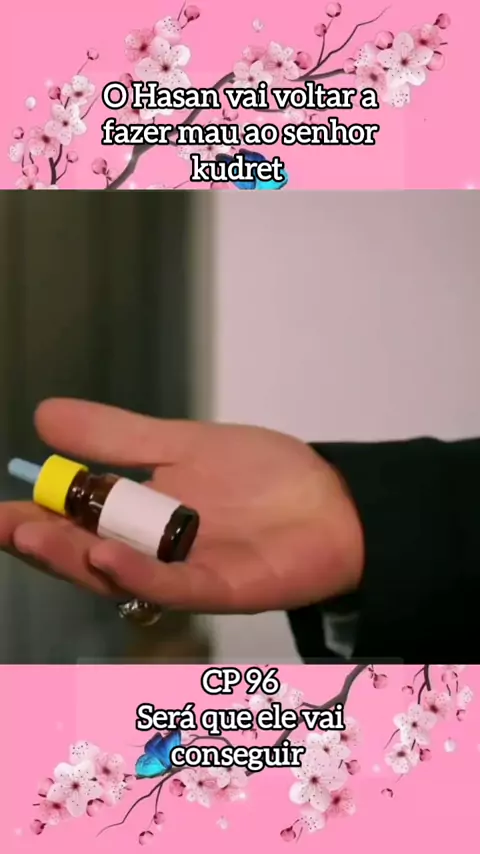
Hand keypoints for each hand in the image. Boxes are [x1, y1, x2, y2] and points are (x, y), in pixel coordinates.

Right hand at [0, 399, 363, 612]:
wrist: (332, 497)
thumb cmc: (262, 474)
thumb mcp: (181, 444)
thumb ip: (118, 438)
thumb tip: (44, 415)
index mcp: (141, 519)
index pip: (76, 523)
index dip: (37, 518)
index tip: (2, 509)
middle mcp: (154, 553)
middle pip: (87, 555)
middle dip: (44, 543)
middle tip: (9, 527)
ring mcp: (185, 574)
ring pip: (121, 575)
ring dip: (78, 559)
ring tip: (39, 538)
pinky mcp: (221, 587)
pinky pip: (173, 586)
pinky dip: (139, 574)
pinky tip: (108, 555)